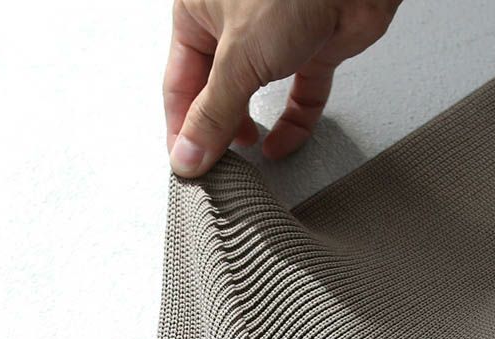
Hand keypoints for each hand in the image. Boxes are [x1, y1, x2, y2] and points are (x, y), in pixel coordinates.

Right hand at [163, 0, 401, 177]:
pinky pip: (299, 95)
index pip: (180, 83)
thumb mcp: (238, 58)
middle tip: (220, 168)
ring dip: (251, 128)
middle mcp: (234, 23)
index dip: (182, 129)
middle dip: (219, 132)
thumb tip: (187, 156)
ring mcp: (276, 36)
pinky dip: (293, 123)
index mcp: (199, 12)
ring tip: (247, 159)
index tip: (188, 166)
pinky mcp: (314, 48)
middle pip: (217, 92)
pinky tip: (282, 144)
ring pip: (256, 95)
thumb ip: (213, 114)